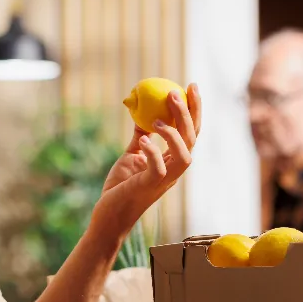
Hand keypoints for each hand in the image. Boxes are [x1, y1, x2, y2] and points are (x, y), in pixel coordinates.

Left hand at [94, 84, 201, 237]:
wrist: (108, 214)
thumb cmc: (120, 187)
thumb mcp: (132, 155)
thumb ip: (142, 136)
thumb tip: (142, 112)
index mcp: (173, 161)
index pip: (190, 133)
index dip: (194, 109)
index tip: (190, 86)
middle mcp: (174, 171)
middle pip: (191, 140)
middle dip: (188, 114)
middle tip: (175, 92)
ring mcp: (164, 181)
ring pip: (185, 156)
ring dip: (175, 135)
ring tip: (158, 120)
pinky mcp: (150, 187)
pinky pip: (159, 168)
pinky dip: (154, 152)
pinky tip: (144, 139)